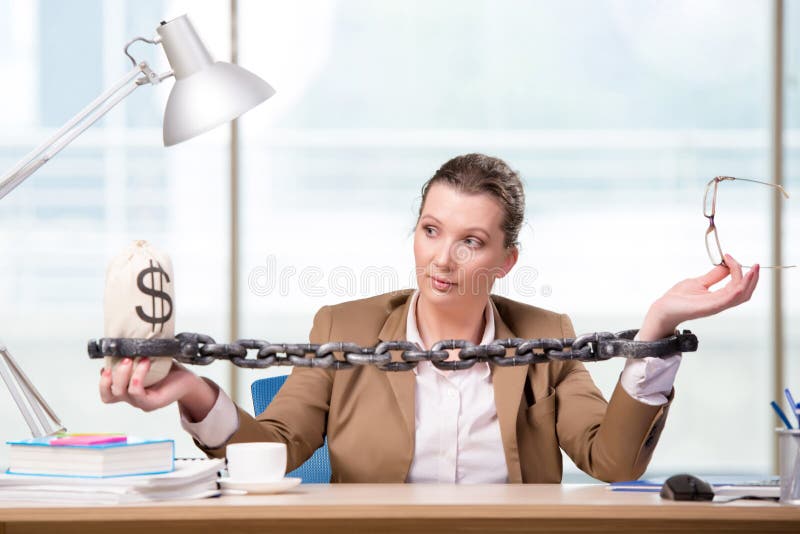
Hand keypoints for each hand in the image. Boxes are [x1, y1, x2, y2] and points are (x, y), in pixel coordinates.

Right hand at [99, 358, 217, 419]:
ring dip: (123, 374)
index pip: (107, 393)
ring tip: (131, 359)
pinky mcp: (152, 403)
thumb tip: (122, 342)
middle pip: (109, 395)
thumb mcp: (147, 361)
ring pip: (121, 393)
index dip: (103, 382)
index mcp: (129, 390)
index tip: (106, 366)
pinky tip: (144, 364)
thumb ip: (133, 357)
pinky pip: (137, 392)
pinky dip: (137, 376)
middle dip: (110, 377)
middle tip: (123, 359)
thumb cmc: (169, 371)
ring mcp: (141, 403)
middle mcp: (133, 398)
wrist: (189, 380)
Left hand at [638, 254, 758, 340]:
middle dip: (753, 278)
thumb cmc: (678, 298)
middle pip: (745, 292)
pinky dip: (738, 288)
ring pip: (741, 295)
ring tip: (753, 269)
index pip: (738, 285)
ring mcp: (716, 305)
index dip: (739, 270)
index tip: (728, 256)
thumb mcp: (699, 282)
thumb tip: (726, 266)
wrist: (663, 308)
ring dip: (750, 281)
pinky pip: (730, 299)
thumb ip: (714, 276)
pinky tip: (741, 279)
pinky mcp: (710, 307)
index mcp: (719, 297)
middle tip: (756, 265)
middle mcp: (720, 302)